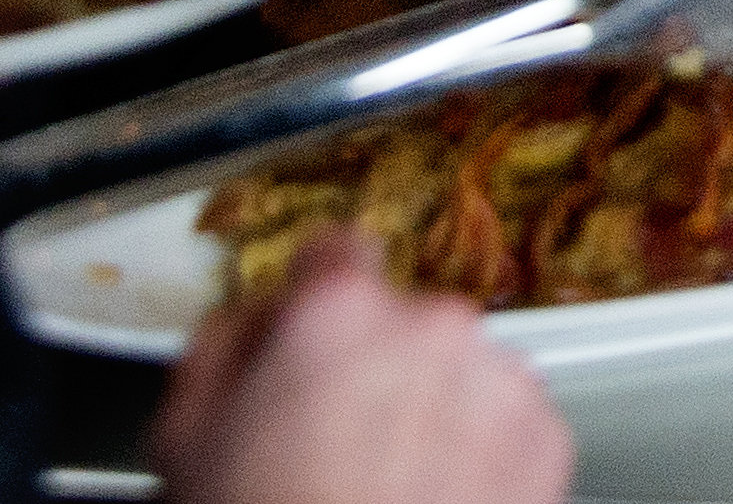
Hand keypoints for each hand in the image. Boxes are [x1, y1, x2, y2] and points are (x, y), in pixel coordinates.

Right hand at [150, 229, 569, 503]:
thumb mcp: (186, 440)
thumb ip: (223, 351)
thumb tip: (254, 322)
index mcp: (338, 316)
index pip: (333, 255)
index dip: (313, 293)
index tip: (313, 322)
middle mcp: (432, 329)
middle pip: (399, 325)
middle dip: (371, 369)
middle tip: (331, 443)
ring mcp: (499, 381)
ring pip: (459, 374)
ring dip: (430, 410)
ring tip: (384, 485)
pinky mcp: (546, 438)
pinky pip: (507, 425)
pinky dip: (479, 455)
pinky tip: (432, 499)